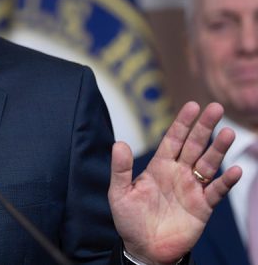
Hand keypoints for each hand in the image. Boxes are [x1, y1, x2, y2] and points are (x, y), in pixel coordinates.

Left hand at [108, 101, 241, 264]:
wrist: (144, 249)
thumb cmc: (129, 220)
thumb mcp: (119, 193)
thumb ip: (120, 169)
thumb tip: (118, 143)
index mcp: (159, 166)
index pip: (173, 139)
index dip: (183, 122)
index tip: (193, 105)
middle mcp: (178, 173)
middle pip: (195, 145)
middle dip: (205, 127)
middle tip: (216, 108)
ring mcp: (192, 189)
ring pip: (209, 164)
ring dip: (219, 149)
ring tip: (228, 133)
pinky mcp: (203, 207)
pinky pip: (217, 192)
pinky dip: (226, 182)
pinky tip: (234, 171)